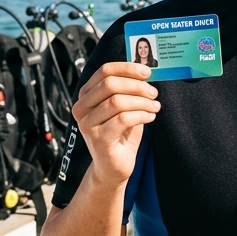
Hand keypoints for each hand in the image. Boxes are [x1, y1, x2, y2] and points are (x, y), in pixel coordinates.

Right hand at [70, 62, 159, 186]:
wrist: (113, 167)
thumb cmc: (120, 134)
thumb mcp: (123, 107)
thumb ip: (128, 90)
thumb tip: (144, 69)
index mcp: (86, 95)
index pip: (104, 71)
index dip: (127, 68)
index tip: (147, 72)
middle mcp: (81, 108)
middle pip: (110, 84)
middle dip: (136, 86)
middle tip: (153, 93)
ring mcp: (87, 124)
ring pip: (117, 102)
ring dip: (142, 102)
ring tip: (155, 106)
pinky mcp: (98, 139)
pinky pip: (123, 119)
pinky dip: (141, 115)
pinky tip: (150, 117)